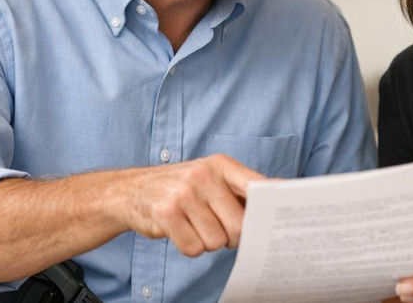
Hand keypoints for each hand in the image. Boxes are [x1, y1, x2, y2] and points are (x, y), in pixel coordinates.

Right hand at [113, 154, 265, 256]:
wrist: (131, 191)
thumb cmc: (181, 188)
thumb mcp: (210, 178)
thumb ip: (240, 190)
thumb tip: (278, 203)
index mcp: (221, 165)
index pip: (256, 185)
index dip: (270, 204)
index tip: (282, 219)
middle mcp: (203, 175)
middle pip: (239, 225)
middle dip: (232, 237)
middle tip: (219, 229)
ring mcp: (183, 193)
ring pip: (216, 241)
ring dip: (207, 242)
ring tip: (194, 225)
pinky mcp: (166, 213)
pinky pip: (194, 248)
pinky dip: (189, 247)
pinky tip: (181, 231)